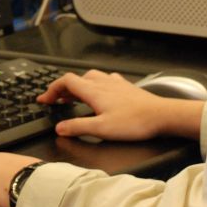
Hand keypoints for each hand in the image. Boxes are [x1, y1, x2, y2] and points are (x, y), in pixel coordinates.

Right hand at [38, 70, 201, 140]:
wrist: (161, 116)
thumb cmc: (134, 122)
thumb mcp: (101, 129)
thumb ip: (78, 127)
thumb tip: (60, 128)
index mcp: (93, 91)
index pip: (66, 82)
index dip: (52, 89)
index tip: (45, 100)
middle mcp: (103, 83)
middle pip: (77, 79)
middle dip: (64, 88)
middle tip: (57, 101)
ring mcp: (115, 84)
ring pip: (91, 77)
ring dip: (79, 85)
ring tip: (75, 97)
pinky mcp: (126, 88)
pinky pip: (106, 80)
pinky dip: (97, 85)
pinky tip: (101, 93)